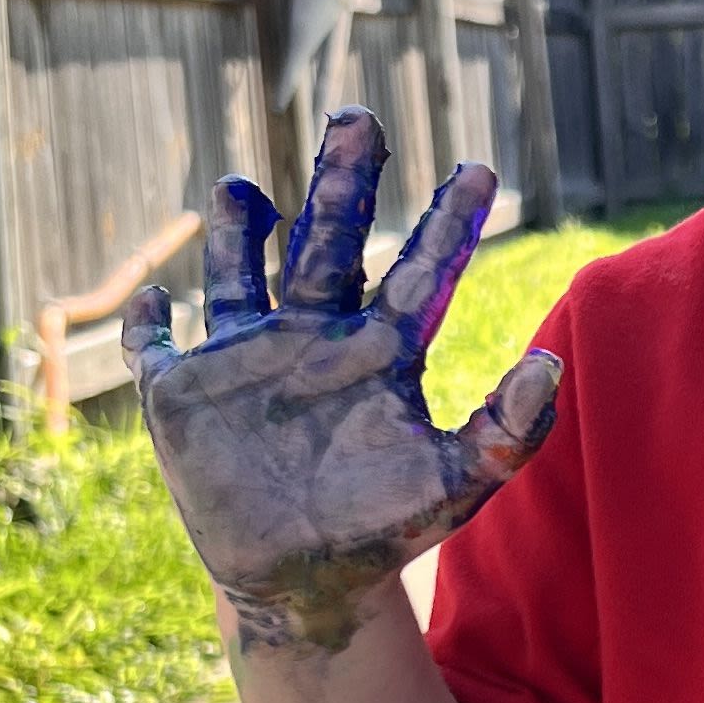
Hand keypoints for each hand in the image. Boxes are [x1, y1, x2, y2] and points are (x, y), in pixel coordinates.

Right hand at [124, 109, 560, 648]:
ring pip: (239, 272)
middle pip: (330, 241)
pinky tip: (158, 301)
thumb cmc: (383, 530)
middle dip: (343, 180)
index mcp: (379, 350)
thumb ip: (508, 429)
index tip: (482, 169)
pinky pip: (155, 347)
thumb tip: (554, 362)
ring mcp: (246, 358)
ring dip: (239, 229)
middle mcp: (314, 335)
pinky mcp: (183, 395)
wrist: (307, 585)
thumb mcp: (458, 484)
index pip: (419, 271)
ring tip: (242, 187)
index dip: (449, 222)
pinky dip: (149, 325)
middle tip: (360, 117)